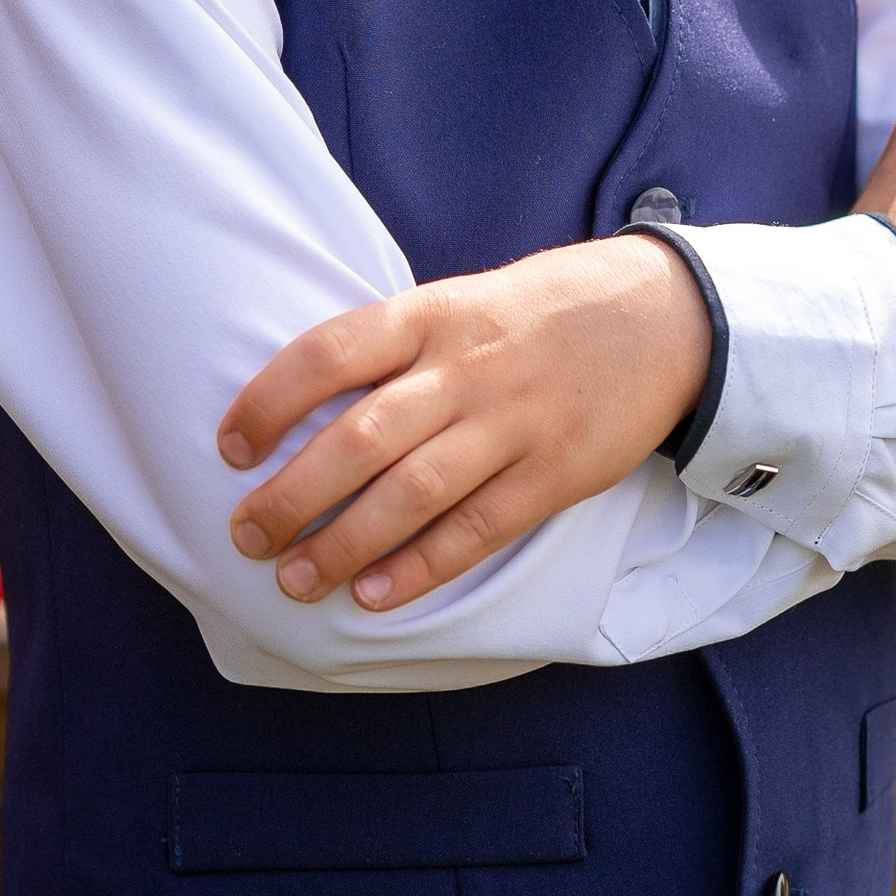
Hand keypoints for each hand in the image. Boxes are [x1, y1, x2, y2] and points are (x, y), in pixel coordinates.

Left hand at [215, 235, 711, 615]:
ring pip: (411, 493)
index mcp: (431, 315)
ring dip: (343, 543)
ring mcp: (513, 424)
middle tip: (244, 535)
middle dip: (291, 494)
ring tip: (294, 579)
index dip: (268, 401)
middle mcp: (466, 369)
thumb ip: (395, 347)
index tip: (230, 447)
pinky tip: (373, 595)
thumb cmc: (542, 312)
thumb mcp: (462, 300)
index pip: (327, 352)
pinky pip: (476, 529)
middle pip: (359, 438)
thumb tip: (301, 405)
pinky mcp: (555, 475)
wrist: (666, 315)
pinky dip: (420, 567)